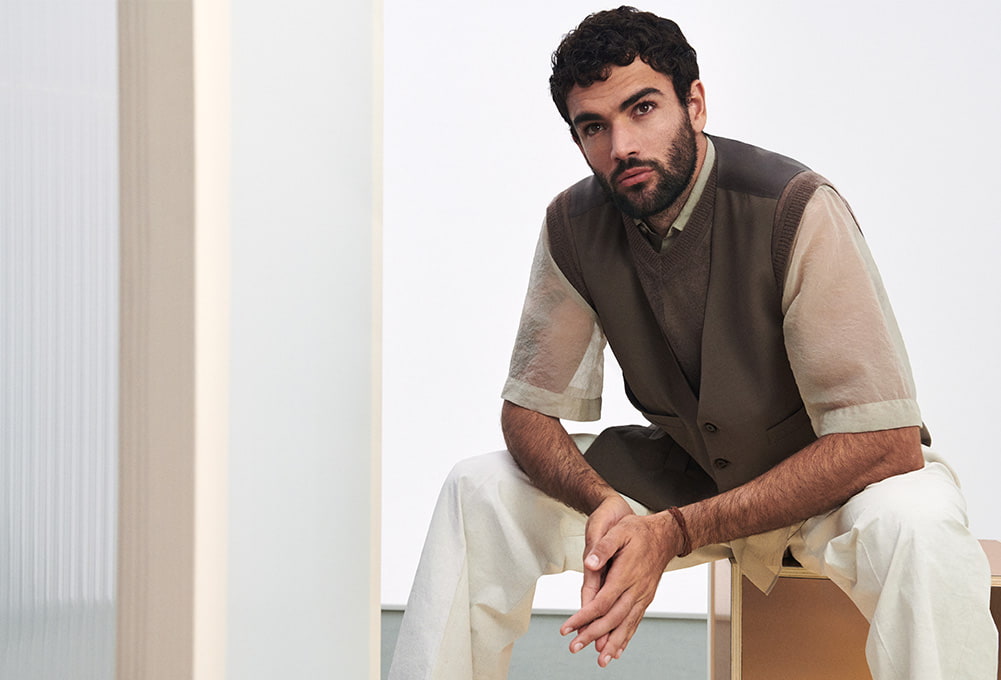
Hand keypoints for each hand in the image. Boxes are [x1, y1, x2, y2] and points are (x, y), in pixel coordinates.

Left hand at [574, 495, 633, 649]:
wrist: (664, 536)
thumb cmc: (639, 531)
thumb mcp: (619, 531)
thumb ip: (603, 547)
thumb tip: (589, 563)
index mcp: (626, 574)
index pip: (602, 602)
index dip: (584, 617)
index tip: (568, 627)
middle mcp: (636, 589)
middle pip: (612, 619)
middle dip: (593, 635)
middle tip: (575, 648)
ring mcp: (643, 596)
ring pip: (626, 625)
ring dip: (612, 644)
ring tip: (601, 660)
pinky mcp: (645, 599)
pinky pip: (635, 622)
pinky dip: (626, 637)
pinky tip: (618, 650)